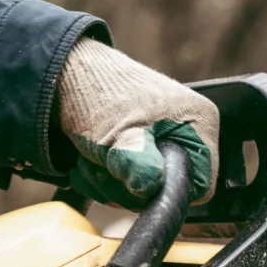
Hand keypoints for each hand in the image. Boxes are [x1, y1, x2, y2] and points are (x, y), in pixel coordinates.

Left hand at [56, 38, 218, 208]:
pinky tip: (87, 162)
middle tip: (103, 165)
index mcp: (199, 123)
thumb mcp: (118, 135)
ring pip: (143, 191)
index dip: (167, 192)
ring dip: (109, 184)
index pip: (202, 185)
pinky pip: (127, 184)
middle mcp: (188, 133)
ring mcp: (163, 141)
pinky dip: (102, 180)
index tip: (137, 183)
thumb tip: (150, 188)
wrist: (64, 74)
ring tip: (90, 158)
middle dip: (128, 188)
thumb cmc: (97, 93)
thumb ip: (138, 165)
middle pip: (167, 190)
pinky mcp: (141, 149)